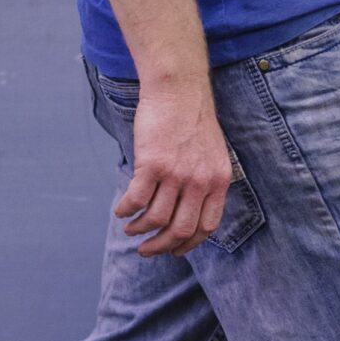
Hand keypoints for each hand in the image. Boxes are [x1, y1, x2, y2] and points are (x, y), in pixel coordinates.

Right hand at [117, 82, 232, 256]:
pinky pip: (136, 200)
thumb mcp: (212, 154)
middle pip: (180, 230)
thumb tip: (187, 209)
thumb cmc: (191, 120)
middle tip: (146, 249)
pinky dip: (126, 210)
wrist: (179, 90)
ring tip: (131, 228)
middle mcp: (200, 181)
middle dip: (161, 246)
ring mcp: (177, 174)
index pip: (207, 226)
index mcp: (218, 181)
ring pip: (156, 219)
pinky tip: (121, 210)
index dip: (188, 243)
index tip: (174, 250)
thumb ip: (204, 181)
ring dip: (139, 229)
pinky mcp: (152, 165)